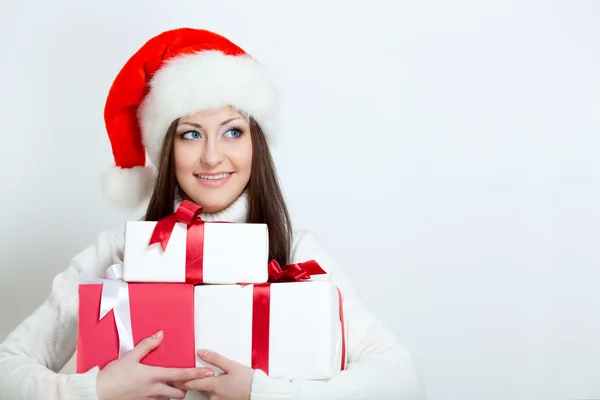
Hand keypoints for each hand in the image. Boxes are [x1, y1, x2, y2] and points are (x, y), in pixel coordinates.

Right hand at [96, 330, 214, 399]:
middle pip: (179, 392)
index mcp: (153, 376)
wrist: (97, 392)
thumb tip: (159, 335)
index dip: (196, 374)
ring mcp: (148, 399)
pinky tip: (158, 391)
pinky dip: (161, 397)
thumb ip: (147, 345)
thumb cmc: (112, 376)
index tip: (207, 373)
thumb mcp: (130, 357)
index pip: (181, 375)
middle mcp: (154, 389)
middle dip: (186, 388)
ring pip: (169, 399)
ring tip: (175, 386)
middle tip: (189, 381)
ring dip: (174, 393)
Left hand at [175, 349, 252, 399]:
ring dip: (199, 386)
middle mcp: (214, 396)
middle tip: (178, 377)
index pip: (191, 383)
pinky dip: (208, 390)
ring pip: (204, 393)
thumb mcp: (232, 365)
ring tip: (192, 380)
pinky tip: (211, 386)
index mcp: (214, 385)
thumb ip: (215, 358)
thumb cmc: (248, 380)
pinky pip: (211, 396)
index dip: (180, 379)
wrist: (259, 393)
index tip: (172, 376)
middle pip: (196, 388)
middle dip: (187, 382)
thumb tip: (201, 352)